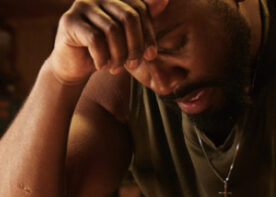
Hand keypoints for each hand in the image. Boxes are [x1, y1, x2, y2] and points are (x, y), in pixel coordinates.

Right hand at [49, 0, 168, 84]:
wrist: (75, 64)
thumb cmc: (107, 49)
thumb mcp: (130, 37)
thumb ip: (144, 19)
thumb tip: (164, 0)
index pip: (140, 9)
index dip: (148, 34)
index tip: (150, 56)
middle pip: (128, 17)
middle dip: (135, 46)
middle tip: (133, 65)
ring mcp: (82, 5)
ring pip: (112, 30)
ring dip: (119, 55)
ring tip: (117, 68)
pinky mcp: (69, 21)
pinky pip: (95, 39)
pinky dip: (103, 57)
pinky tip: (102, 67)